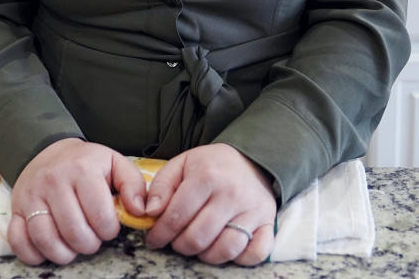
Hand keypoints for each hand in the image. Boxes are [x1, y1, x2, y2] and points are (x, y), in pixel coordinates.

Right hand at [7, 137, 147, 264]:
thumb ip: (133, 185)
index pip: (100, 214)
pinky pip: (18, 240)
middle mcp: (53, 181)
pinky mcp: (15, 208)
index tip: (108, 226)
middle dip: (89, 244)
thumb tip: (140, 211)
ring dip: (64, 253)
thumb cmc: (86, 162)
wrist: (49, 150)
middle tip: (92, 238)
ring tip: (73, 247)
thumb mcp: (114, 163)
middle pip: (74, 231)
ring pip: (45, 238)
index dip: (109, 230)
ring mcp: (31, 195)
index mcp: (82, 169)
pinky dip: (34, 254)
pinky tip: (49, 249)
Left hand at [143, 143, 275, 264]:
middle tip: (176, 242)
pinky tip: (224, 248)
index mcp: (207, 177)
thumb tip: (150, 212)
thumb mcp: (181, 165)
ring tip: (198, 245)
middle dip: (180, 246)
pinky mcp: (268, 221)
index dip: (160, 234)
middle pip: (199, 237)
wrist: (250, 159)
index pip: (177, 217)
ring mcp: (252, 210)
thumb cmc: (210, 165)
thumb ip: (161, 187)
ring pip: (225, 249)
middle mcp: (231, 194)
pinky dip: (240, 258)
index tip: (154, 239)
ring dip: (205, 255)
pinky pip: (256, 252)